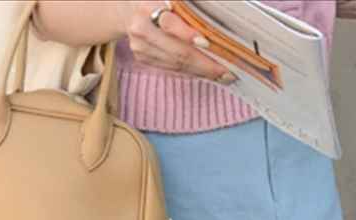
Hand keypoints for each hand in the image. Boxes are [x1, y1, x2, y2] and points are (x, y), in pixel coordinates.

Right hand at [121, 1, 235, 82]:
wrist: (128, 8)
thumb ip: (187, 6)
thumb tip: (210, 20)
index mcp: (147, 6)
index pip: (170, 23)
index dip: (188, 34)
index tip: (208, 42)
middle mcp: (141, 28)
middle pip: (177, 51)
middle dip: (204, 64)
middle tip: (227, 72)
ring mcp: (141, 47)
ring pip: (176, 64)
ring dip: (201, 72)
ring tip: (222, 76)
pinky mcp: (142, 59)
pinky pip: (171, 69)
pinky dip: (190, 72)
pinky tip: (206, 73)